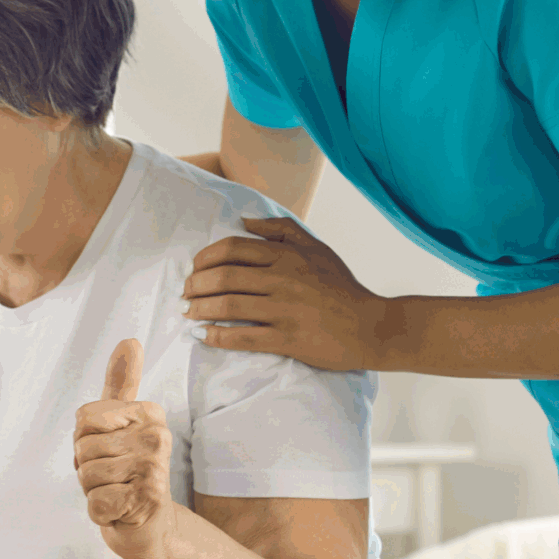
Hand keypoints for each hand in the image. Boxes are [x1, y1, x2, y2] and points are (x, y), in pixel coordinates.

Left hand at [75, 338, 172, 553]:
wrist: (148, 522)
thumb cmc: (127, 469)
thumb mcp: (120, 422)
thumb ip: (122, 383)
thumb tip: (130, 340)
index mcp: (149, 413)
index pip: (84, 419)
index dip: (84, 440)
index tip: (108, 450)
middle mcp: (157, 437)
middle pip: (83, 447)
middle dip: (86, 467)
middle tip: (112, 476)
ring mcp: (154, 470)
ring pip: (86, 474)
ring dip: (92, 489)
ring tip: (116, 490)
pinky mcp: (145, 501)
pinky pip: (95, 503)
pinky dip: (100, 512)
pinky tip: (119, 509)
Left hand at [183, 217, 391, 372]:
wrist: (372, 326)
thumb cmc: (342, 287)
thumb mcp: (317, 248)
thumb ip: (282, 229)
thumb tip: (244, 220)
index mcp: (287, 255)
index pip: (232, 249)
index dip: (205, 258)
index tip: (194, 269)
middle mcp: (283, 279)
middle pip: (224, 276)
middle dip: (195, 284)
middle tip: (185, 292)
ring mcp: (285, 310)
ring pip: (228, 306)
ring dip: (200, 308)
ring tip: (187, 312)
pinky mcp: (288, 339)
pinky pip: (243, 337)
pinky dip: (217, 336)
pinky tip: (203, 335)